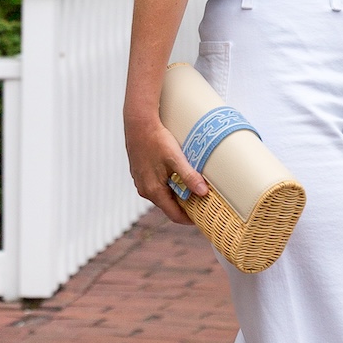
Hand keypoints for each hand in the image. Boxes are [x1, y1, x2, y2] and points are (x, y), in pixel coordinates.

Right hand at [125, 111, 207, 226]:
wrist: (138, 123)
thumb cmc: (157, 139)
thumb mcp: (176, 158)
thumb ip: (189, 177)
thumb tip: (203, 193)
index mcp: (153, 190)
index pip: (174, 215)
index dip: (189, 219)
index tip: (203, 217)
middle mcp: (145, 190)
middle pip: (168, 206)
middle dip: (184, 206)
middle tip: (201, 202)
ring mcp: (140, 182)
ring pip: (162, 195)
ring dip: (176, 194)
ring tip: (192, 187)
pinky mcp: (140, 173)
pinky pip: (156, 186)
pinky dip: (168, 186)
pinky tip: (177, 175)